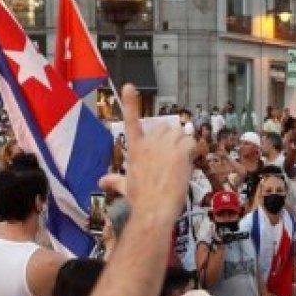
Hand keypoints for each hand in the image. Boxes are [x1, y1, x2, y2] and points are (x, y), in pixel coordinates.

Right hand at [106, 84, 194, 223]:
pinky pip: (191, 143)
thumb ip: (114, 181)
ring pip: (180, 134)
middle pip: (166, 127)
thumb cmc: (138, 200)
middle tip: (174, 158)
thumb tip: (101, 182)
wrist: (152, 210)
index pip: (131, 120)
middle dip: (172, 140)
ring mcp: (165, 146)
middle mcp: (149, 143)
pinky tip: (190, 163)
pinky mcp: (180, 152)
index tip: (129, 86)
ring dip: (184, 145)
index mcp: (135, 149)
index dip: (130, 102)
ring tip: (181, 163)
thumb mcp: (125, 187)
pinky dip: (194, 152)